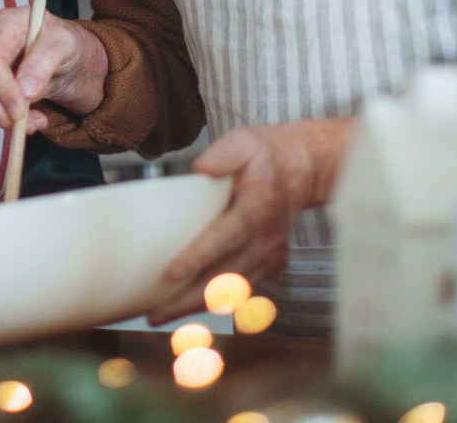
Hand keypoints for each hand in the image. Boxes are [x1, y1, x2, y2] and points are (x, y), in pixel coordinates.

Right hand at [0, 7, 107, 131]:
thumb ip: (45, 62)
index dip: (2, 87)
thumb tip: (26, 91)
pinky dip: (0, 119)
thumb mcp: (63, 45)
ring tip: (36, 122)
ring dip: (3, 119)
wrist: (54, 51)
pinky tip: (24, 118)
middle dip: (2, 110)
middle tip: (33, 124)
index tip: (20, 110)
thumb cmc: (58, 42)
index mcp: (2, 23)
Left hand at [147, 118, 354, 324]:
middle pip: (226, 278)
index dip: (199, 256)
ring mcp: (269, 255)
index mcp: (258, 207)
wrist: (302, 169)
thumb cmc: (265, 156)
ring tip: (159, 315)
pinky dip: (212, 302)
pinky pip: (239, 291)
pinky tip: (184, 306)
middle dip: (188, 299)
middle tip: (153, 312)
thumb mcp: (243, 142)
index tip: (171, 272)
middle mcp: (266, 238)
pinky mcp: (268, 265)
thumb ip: (222, 155)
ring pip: (231, 292)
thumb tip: (200, 169)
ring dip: (196, 307)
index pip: (227, 236)